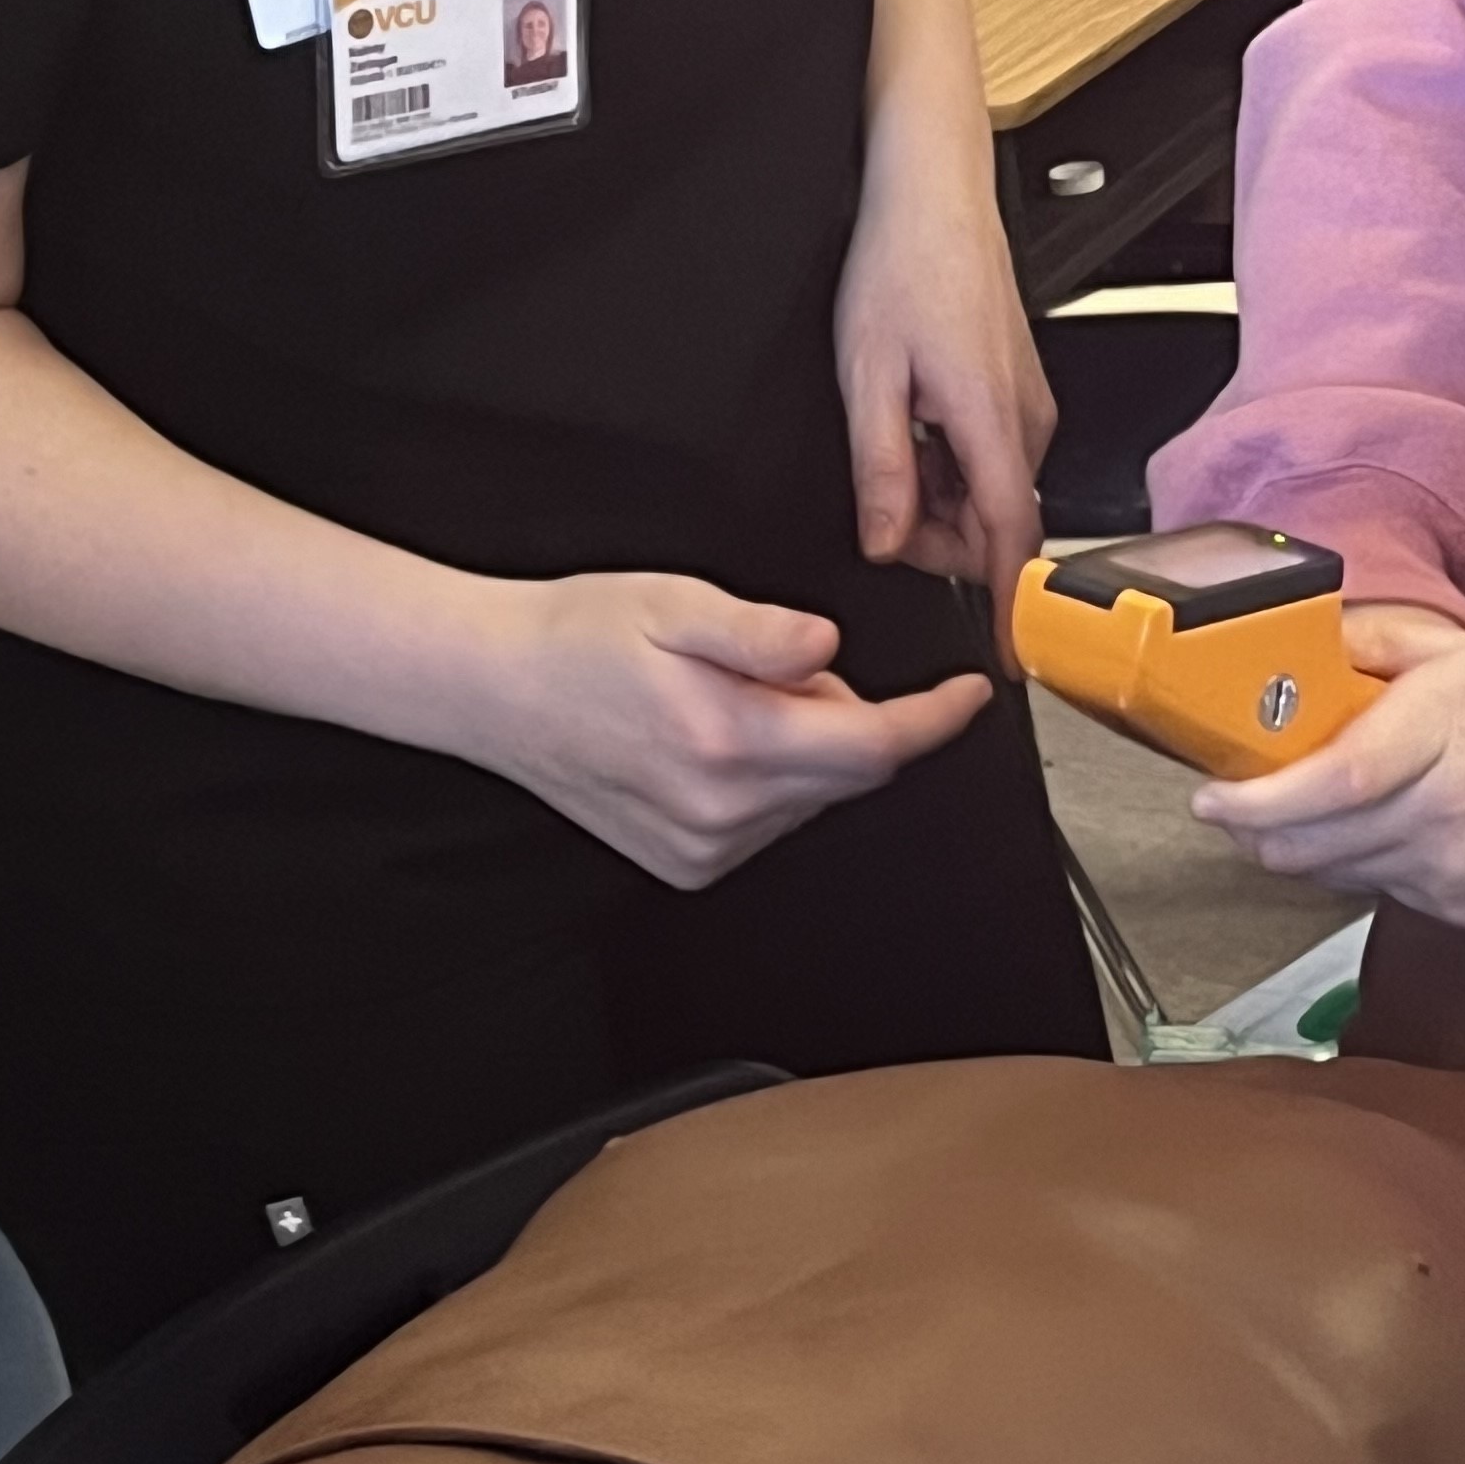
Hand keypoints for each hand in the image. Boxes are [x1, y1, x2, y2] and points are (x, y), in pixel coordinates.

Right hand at [459, 571, 994, 891]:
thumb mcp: (676, 601)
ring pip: (815, 796)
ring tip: (734, 694)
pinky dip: (775, 775)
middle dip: (853, 714)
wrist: (494, 688)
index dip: (936, 719)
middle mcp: (721, 812)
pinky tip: (718, 735)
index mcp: (728, 742)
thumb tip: (828, 649)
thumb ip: (761, 631)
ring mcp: (703, 847)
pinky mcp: (688, 863)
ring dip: (810, 745)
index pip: (875, 746)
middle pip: (853, 772)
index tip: (970, 694)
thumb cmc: (580, 635)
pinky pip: (774, 818)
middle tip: (785, 664)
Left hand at [835, 127, 1053, 644]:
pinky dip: (947, 462)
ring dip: (937, 495)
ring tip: (889, 435)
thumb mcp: (866, 377)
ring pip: (987, 490)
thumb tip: (886, 542)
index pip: (1013, 543)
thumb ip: (880, 470)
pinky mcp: (1018, 389)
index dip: (1014, 611)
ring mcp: (1028, 403)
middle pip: (993, 523)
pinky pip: (989, 456)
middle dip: (936, 535)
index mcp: (994, 423)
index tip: (1011, 662)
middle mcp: (1027, 419)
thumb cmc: (904, 263)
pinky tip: (910, 418)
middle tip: (879, 497)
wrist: (931, 192)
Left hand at [1190, 618, 1464, 922]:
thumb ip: (1375, 642)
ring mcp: (1453, 867)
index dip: (1261, 799)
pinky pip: (1380, 892)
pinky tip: (1378, 826)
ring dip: (1304, 847)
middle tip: (1237, 801)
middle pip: (1318, 843)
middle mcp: (1444, 809)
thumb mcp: (1461, 648)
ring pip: (1338, 874)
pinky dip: (1359, 864)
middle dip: (1257, 829)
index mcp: (1440, 730)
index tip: (1213, 796)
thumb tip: (1306, 641)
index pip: (1335, 780)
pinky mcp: (1462, 907)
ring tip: (1305, 806)